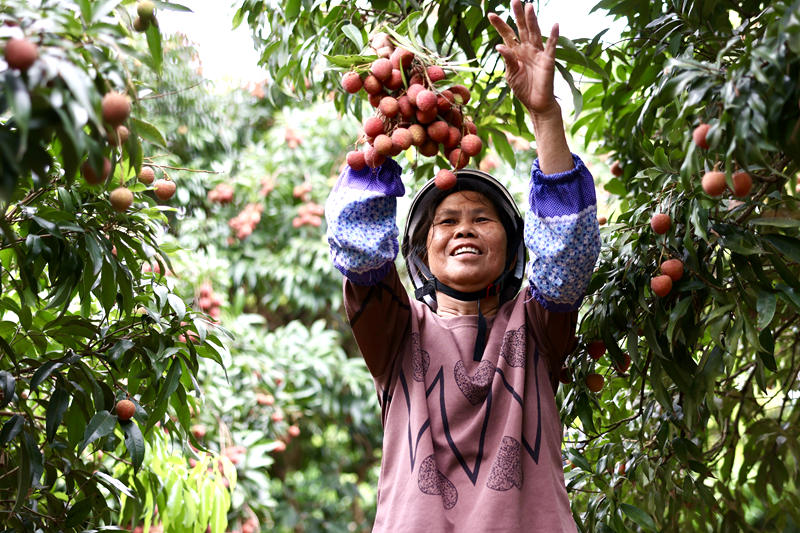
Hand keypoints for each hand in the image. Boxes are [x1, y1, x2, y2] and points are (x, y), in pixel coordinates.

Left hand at [488, 0, 558, 116]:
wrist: (536, 104)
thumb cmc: (523, 89)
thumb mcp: (511, 75)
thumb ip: (507, 60)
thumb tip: (499, 46)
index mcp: (516, 52)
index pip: (507, 34)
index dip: (500, 25)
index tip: (490, 14)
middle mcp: (527, 49)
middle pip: (522, 28)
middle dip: (518, 15)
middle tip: (514, 0)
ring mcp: (538, 53)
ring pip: (535, 33)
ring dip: (532, 20)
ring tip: (529, 6)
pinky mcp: (548, 61)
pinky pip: (551, 47)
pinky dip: (553, 36)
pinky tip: (555, 24)